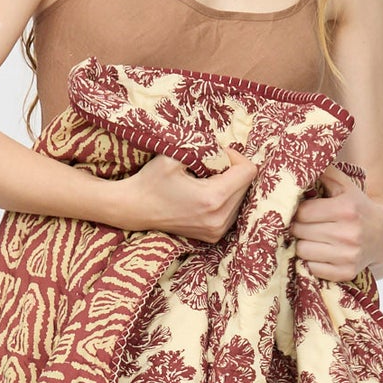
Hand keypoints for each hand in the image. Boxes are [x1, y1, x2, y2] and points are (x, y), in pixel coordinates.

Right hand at [111, 146, 257, 242]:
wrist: (134, 209)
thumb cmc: (152, 179)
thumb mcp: (175, 154)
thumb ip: (204, 147)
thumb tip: (224, 150)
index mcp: (213, 198)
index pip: (248, 172)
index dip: (235, 157)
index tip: (216, 154)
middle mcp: (219, 219)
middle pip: (246, 185)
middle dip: (231, 171)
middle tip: (207, 166)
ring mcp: (217, 230)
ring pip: (241, 198)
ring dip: (228, 185)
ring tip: (204, 182)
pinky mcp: (213, 235)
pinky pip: (232, 210)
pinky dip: (223, 198)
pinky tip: (204, 195)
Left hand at [289, 163, 382, 280]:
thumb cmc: (358, 208)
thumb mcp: (345, 186)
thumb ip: (324, 172)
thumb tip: (301, 160)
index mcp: (346, 209)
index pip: (303, 212)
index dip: (297, 212)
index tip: (300, 212)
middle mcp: (348, 233)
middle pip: (300, 232)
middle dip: (298, 227)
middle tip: (303, 225)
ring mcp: (348, 255)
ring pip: (303, 251)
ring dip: (303, 244)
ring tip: (311, 238)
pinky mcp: (346, 272)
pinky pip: (313, 268)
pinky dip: (312, 261)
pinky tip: (321, 252)